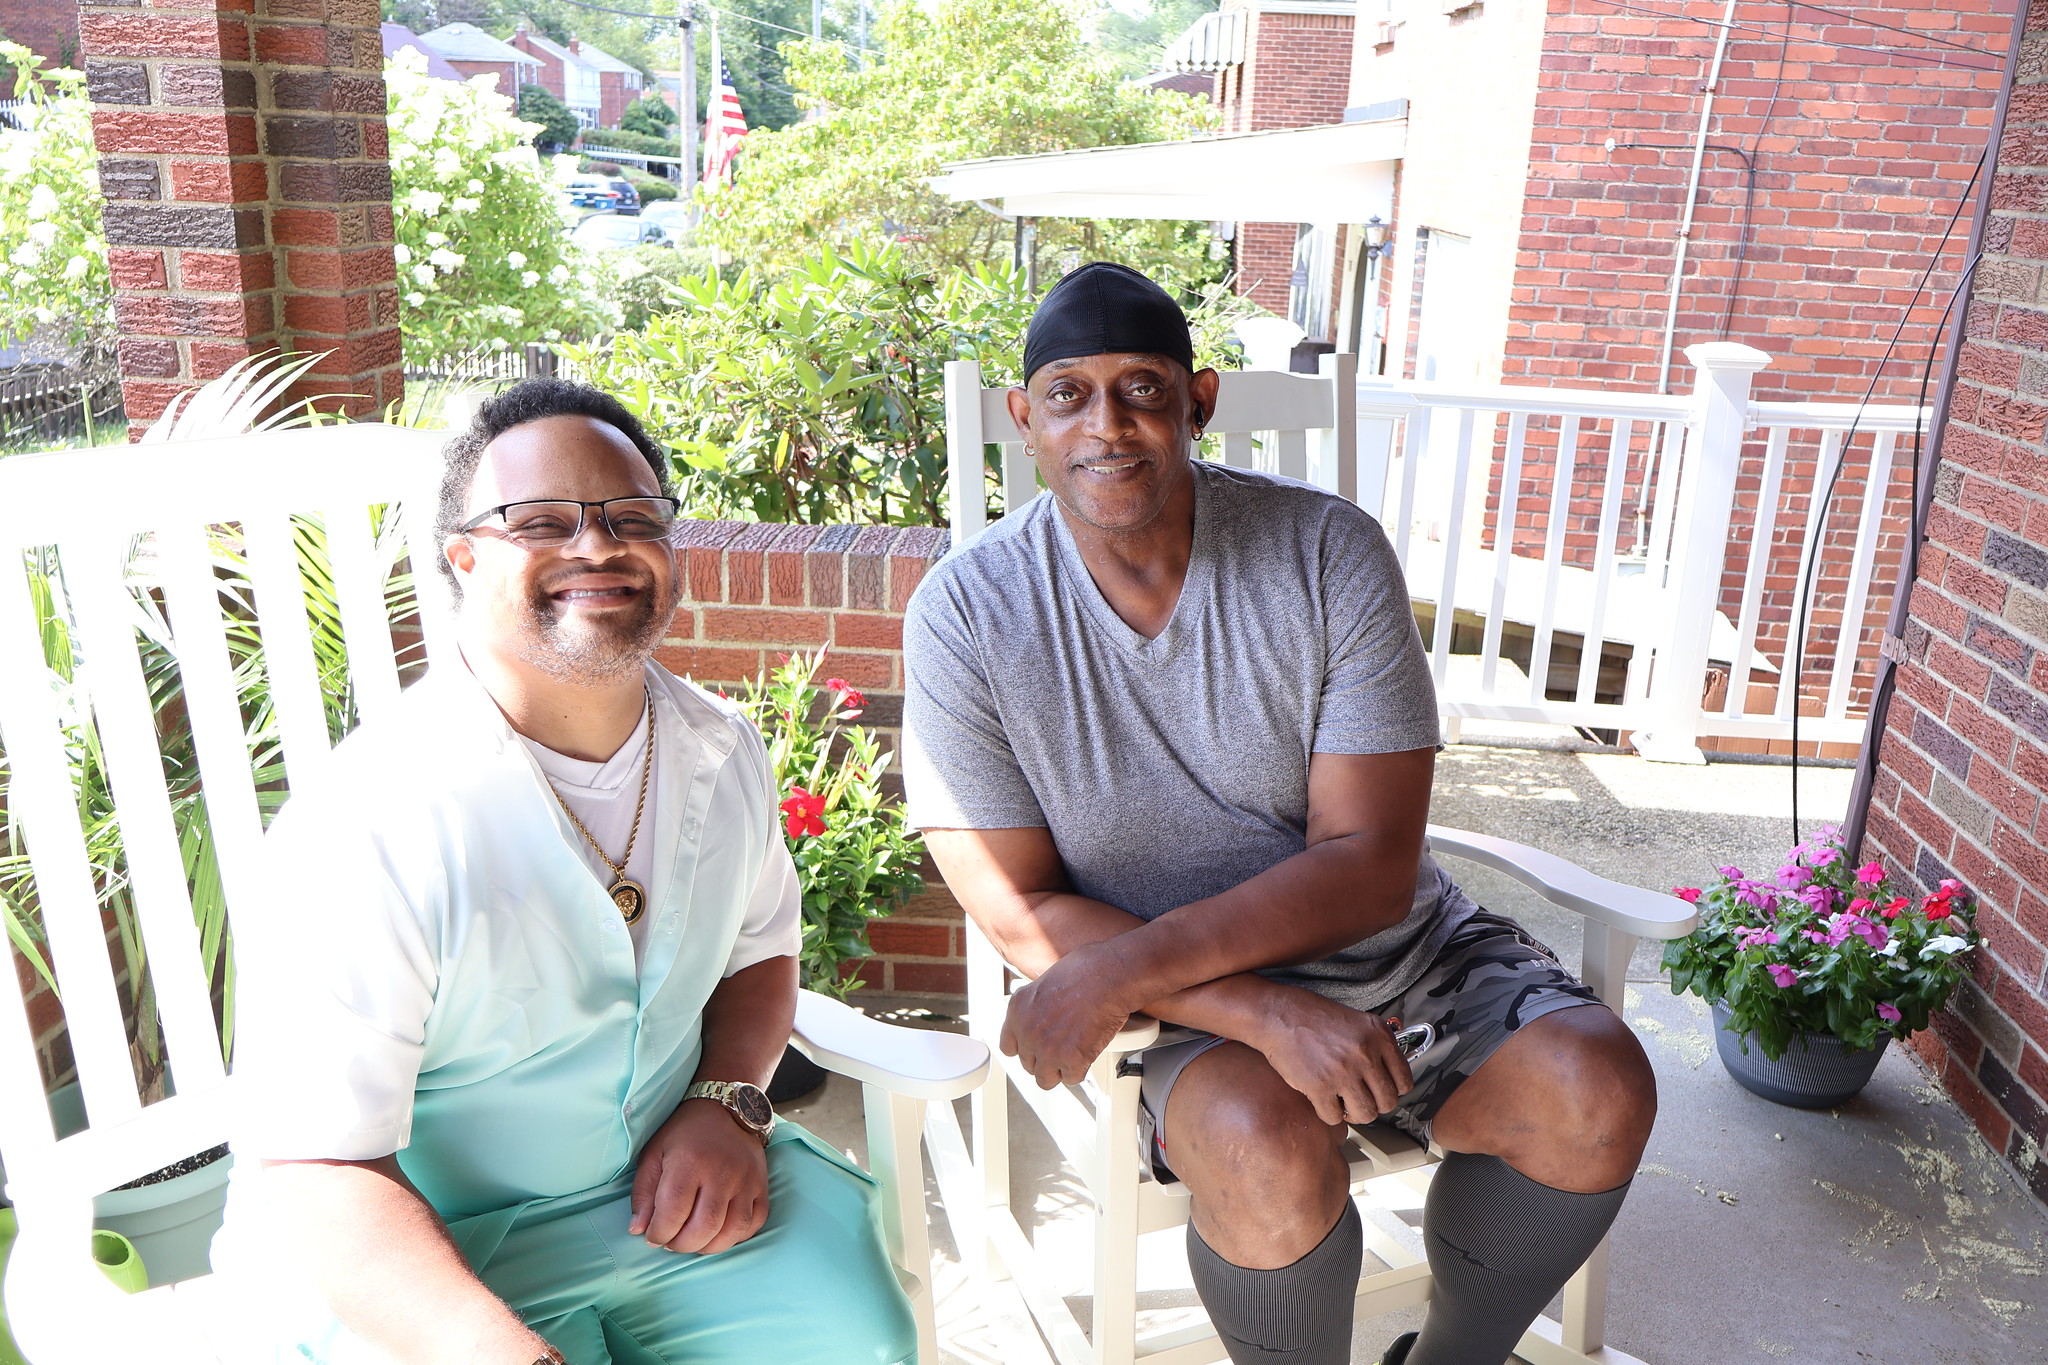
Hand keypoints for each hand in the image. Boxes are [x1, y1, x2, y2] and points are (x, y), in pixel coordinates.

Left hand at [628, 1099, 769, 1253]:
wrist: (725, 1110)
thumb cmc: (683, 1135)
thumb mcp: (653, 1155)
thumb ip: (643, 1194)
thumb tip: (638, 1230)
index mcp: (690, 1161)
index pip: (673, 1213)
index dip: (659, 1234)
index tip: (652, 1236)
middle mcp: (722, 1171)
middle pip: (704, 1227)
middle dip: (682, 1245)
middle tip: (672, 1241)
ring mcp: (747, 1179)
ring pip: (732, 1231)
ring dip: (708, 1246)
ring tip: (694, 1239)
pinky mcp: (762, 1185)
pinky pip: (754, 1223)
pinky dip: (735, 1237)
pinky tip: (718, 1231)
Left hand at [1000, 943, 1134, 1087]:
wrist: (1107, 976)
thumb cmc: (1084, 971)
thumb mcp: (1044, 983)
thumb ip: (1035, 1008)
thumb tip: (1040, 1020)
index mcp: (1017, 1010)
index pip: (1008, 1047)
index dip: (1025, 1049)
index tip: (1035, 1048)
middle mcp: (1027, 1032)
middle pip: (1028, 1064)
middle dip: (1045, 1058)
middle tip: (1061, 1047)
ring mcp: (1047, 1049)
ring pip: (1045, 1079)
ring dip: (1059, 1069)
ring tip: (1073, 1054)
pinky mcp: (1070, 1060)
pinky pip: (1071, 1078)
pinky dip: (1081, 1069)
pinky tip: (1087, 1052)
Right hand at [1248, 991, 1414, 1126]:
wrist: (1279, 1014)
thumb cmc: (1313, 1016)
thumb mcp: (1357, 1020)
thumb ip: (1377, 1044)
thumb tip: (1391, 1072)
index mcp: (1378, 1035)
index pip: (1404, 1080)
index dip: (1393, 1090)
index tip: (1382, 1090)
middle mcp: (1365, 1054)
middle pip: (1387, 1102)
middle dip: (1375, 1105)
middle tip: (1361, 1098)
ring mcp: (1343, 1072)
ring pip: (1365, 1114)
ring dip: (1355, 1114)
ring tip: (1344, 1103)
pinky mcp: (1320, 1087)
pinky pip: (1335, 1117)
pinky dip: (1330, 1114)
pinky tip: (1324, 1101)